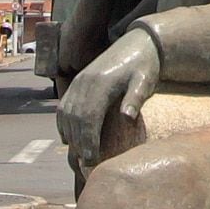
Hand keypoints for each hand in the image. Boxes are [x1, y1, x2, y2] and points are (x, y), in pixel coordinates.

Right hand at [57, 29, 159, 174]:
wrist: (137, 43)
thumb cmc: (145, 65)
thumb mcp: (146, 80)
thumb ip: (136, 98)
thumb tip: (127, 117)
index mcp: (101, 83)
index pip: (88, 117)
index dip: (88, 140)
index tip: (92, 160)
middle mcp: (84, 82)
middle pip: (74, 118)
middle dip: (78, 143)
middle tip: (85, 165)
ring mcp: (78, 82)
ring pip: (65, 114)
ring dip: (70, 136)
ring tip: (79, 156)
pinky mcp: (77, 83)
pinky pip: (63, 107)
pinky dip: (63, 124)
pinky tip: (70, 139)